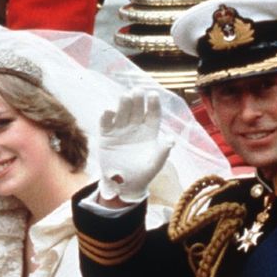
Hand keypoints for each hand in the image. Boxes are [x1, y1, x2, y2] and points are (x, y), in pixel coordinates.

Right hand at [97, 89, 172, 203]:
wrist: (124, 185)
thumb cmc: (143, 174)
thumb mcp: (155, 164)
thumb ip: (162, 152)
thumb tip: (171, 140)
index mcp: (149, 131)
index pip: (152, 114)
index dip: (153, 104)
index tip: (153, 95)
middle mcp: (135, 127)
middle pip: (136, 109)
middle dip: (137, 99)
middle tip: (137, 91)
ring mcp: (120, 129)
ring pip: (121, 112)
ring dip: (123, 104)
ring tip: (125, 96)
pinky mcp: (106, 135)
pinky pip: (106, 123)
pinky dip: (106, 116)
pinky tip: (109, 110)